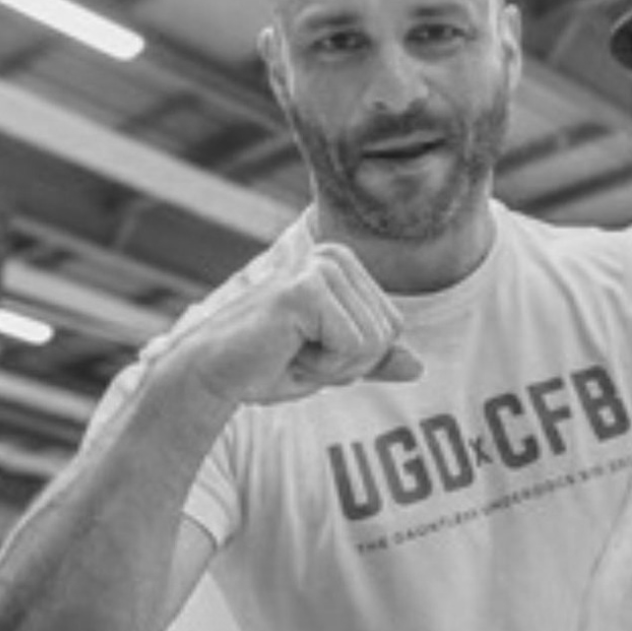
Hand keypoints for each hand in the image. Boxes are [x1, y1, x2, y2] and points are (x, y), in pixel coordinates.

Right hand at [160, 242, 422, 410]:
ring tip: (290, 351)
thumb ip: (373, 360)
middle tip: (299, 354)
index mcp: (344, 265)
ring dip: (334, 366)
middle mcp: (335, 257)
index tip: (312, 351)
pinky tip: (286, 351)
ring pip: (374, 343)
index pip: (392, 327)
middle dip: (349, 364)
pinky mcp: (307, 289)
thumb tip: (419, 367)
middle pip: (388, 334)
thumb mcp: (332, 364)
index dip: (357, 358)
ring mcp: (320, 268)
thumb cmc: (266, 365)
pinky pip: (353, 347)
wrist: (212, 374)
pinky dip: (323, 366)